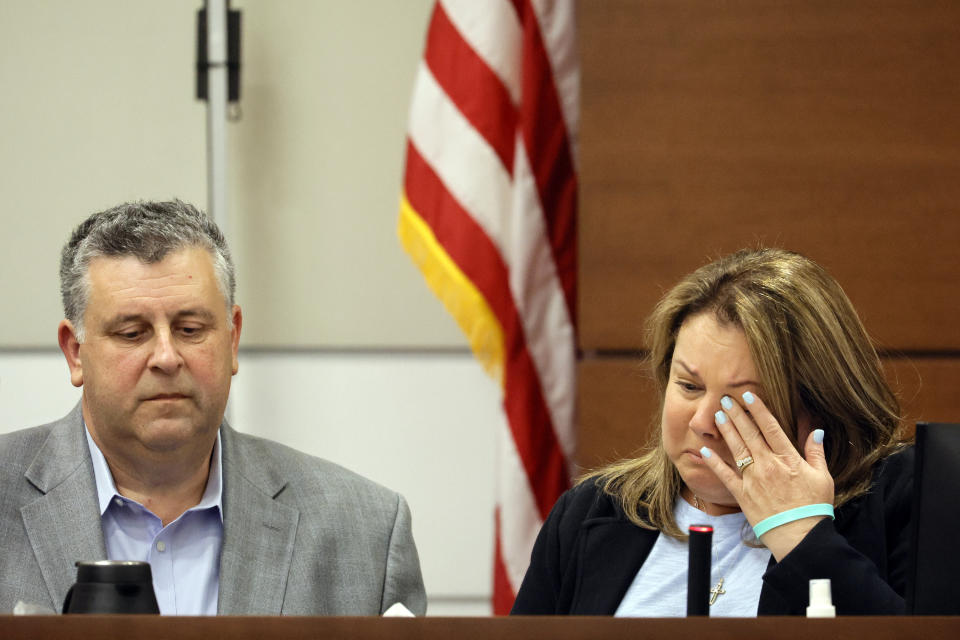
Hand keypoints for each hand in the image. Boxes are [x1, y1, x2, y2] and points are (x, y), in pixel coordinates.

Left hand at [699, 391, 834, 560]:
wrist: (799, 536)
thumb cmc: (813, 507)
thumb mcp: (822, 477)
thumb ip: (816, 452)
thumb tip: (816, 430)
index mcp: (788, 459)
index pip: (771, 427)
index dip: (758, 409)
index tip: (748, 395)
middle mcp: (768, 465)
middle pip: (750, 433)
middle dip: (737, 414)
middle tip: (726, 399)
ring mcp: (753, 479)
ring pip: (736, 448)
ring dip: (726, 430)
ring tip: (717, 415)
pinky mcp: (742, 494)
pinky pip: (725, 475)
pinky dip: (713, 462)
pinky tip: (704, 450)